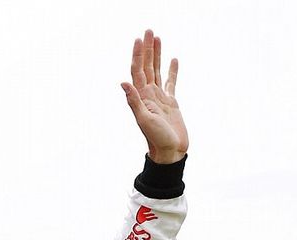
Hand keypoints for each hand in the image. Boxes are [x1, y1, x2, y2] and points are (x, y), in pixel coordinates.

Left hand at [122, 29, 188, 163]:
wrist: (170, 152)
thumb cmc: (157, 139)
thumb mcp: (144, 120)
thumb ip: (134, 101)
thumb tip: (123, 83)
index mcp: (142, 97)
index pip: (138, 70)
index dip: (137, 54)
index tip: (139, 39)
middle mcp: (149, 94)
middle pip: (147, 66)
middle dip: (147, 48)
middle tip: (149, 30)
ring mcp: (159, 97)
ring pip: (157, 70)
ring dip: (157, 55)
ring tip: (158, 38)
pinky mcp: (171, 102)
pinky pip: (171, 82)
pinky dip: (172, 71)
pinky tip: (173, 60)